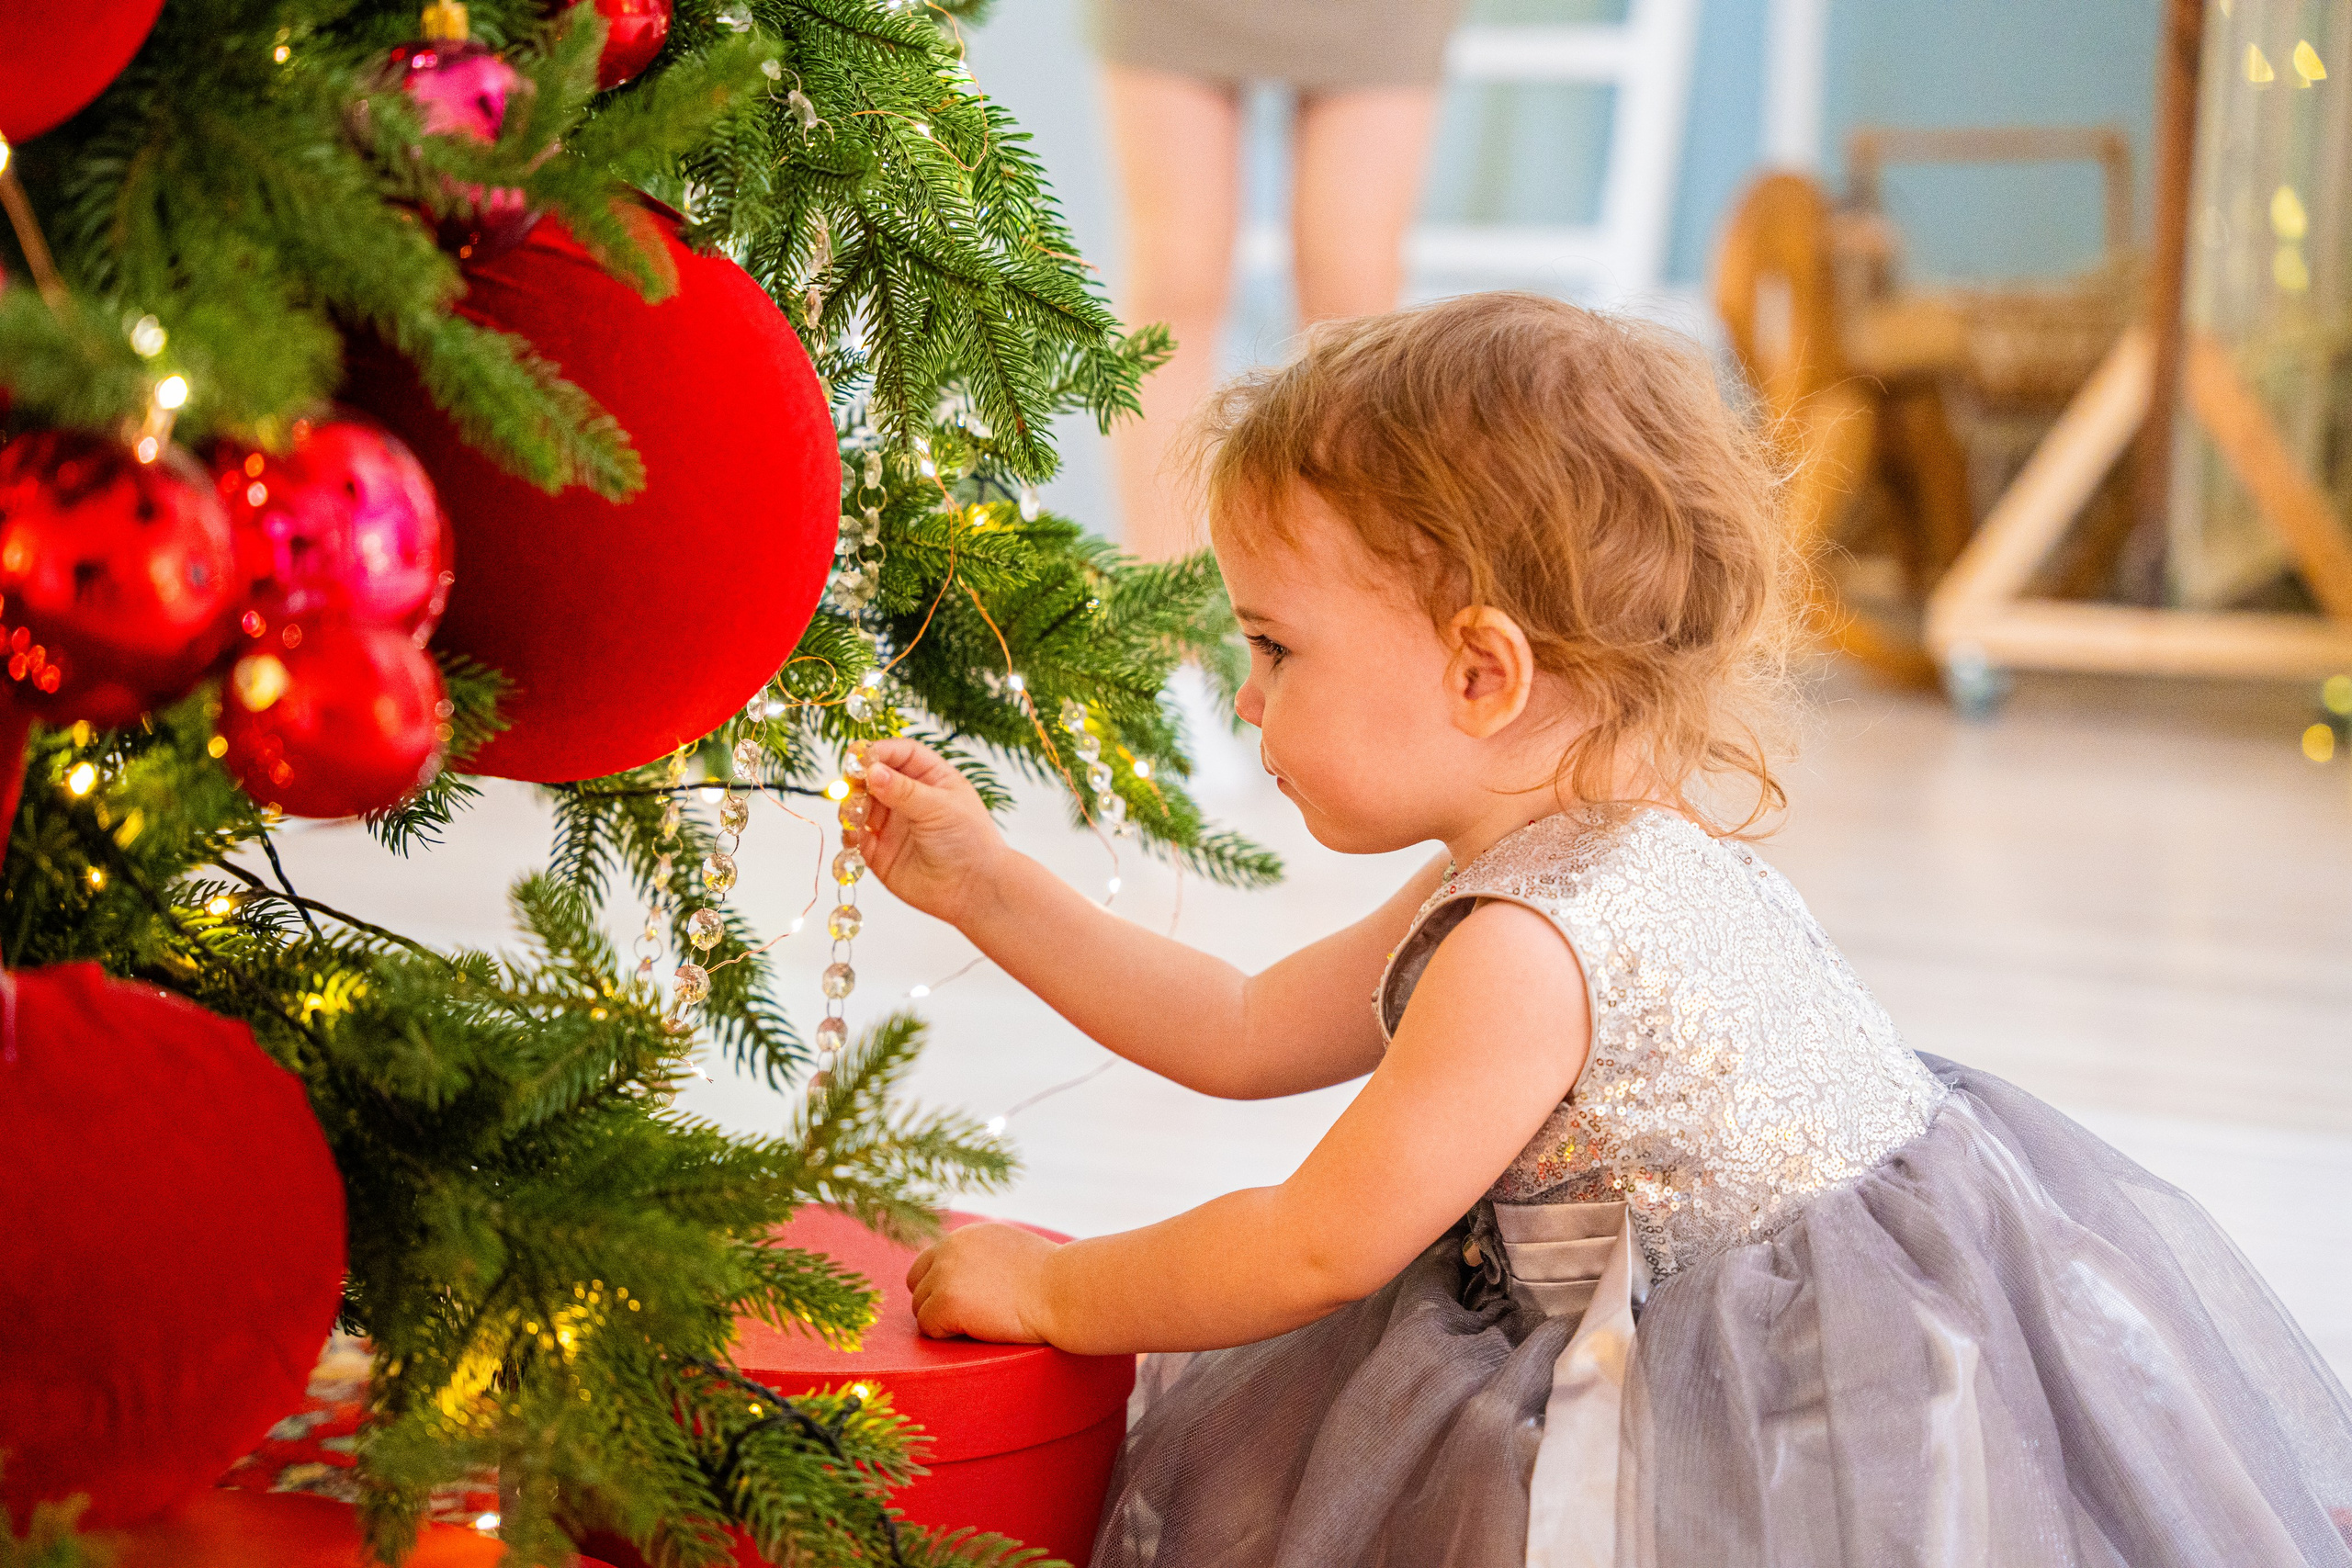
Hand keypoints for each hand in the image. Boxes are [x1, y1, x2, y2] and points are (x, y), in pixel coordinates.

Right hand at [858, 738, 1011, 928]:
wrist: (973, 890)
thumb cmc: (968, 841)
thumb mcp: (939, 807)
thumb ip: (902, 790)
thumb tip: (871, 770)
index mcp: (931, 779)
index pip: (900, 754)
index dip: (879, 751)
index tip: (859, 755)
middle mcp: (908, 799)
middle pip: (873, 777)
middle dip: (859, 778)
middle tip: (852, 783)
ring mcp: (892, 825)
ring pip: (859, 805)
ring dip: (851, 805)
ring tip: (856, 814)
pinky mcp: (879, 852)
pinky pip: (854, 836)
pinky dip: (849, 832)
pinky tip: (854, 834)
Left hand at [907, 1222, 1058, 1342]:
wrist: (1063, 1291)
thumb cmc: (1050, 1279)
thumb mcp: (1010, 1249)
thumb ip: (982, 1255)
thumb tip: (967, 1276)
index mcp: (966, 1235)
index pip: (929, 1261)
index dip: (941, 1285)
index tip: (962, 1301)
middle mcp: (949, 1248)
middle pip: (917, 1283)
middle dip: (934, 1301)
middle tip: (967, 1316)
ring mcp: (944, 1274)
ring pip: (920, 1307)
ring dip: (942, 1320)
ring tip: (978, 1322)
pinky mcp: (945, 1301)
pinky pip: (927, 1327)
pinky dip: (946, 1334)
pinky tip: (976, 1329)